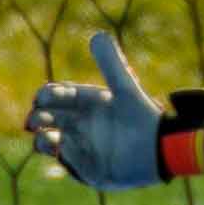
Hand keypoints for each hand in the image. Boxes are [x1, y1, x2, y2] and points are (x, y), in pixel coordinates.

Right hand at [24, 32, 203, 189]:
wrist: (165, 148)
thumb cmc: (145, 117)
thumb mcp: (125, 90)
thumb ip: (112, 66)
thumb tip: (98, 35)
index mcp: (87, 105)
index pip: (57, 97)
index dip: (48, 95)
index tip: (45, 95)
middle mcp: (80, 125)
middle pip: (48, 120)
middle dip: (39, 118)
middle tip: (37, 119)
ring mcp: (82, 147)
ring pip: (50, 142)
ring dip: (43, 139)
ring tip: (47, 136)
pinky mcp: (89, 169)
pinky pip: (70, 162)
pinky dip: (63, 155)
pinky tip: (62, 148)